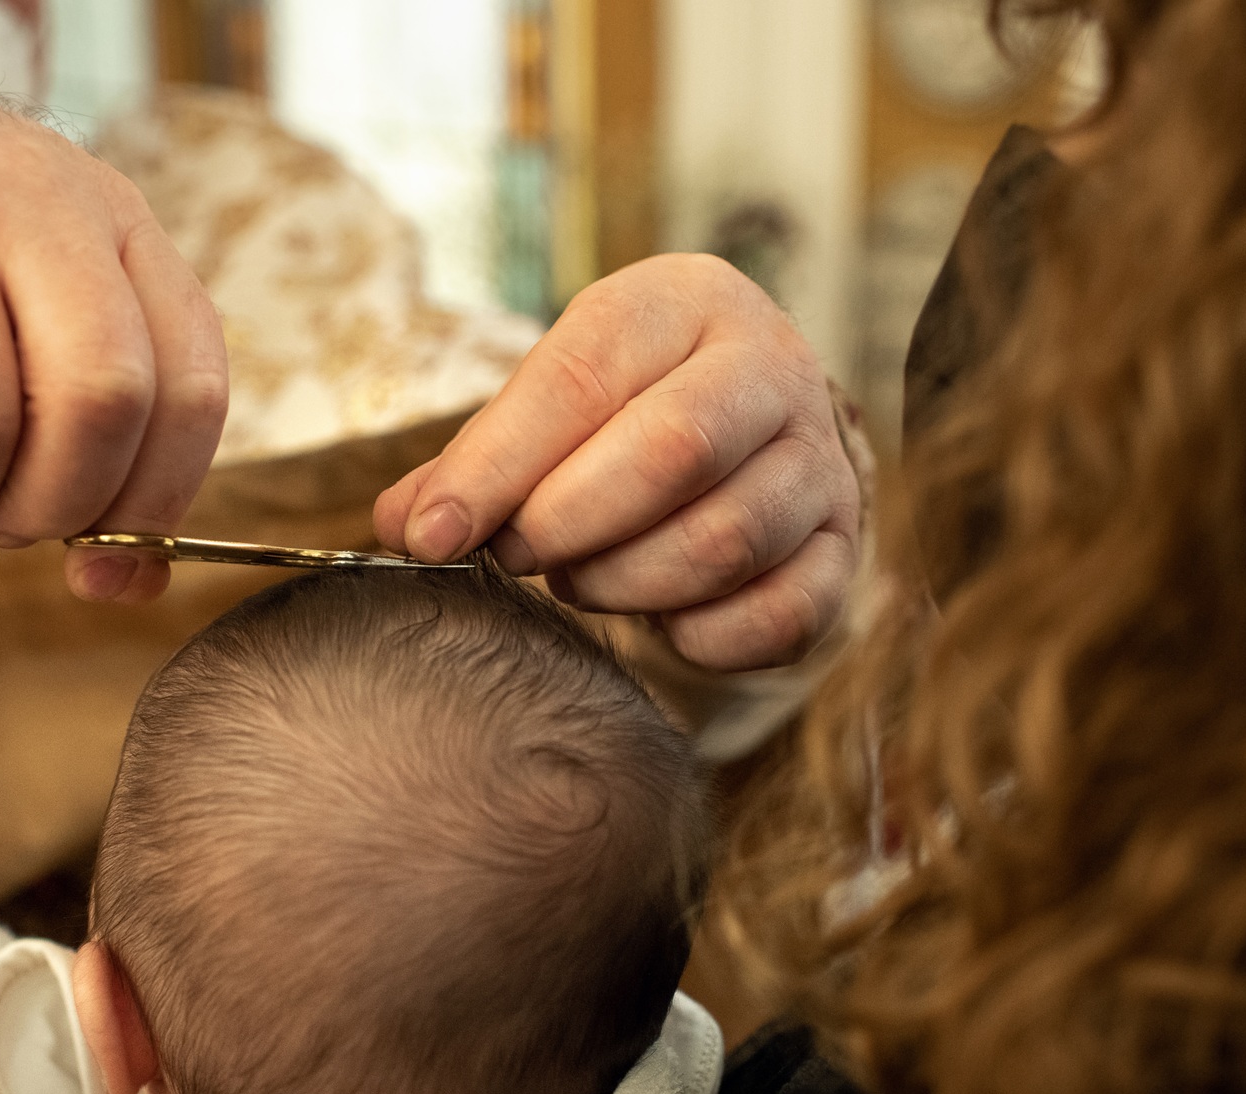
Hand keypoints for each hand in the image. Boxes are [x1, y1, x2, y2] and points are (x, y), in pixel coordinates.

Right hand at [0, 54, 227, 604]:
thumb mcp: (50, 296)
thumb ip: (110, 430)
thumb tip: (127, 586)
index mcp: (114, 220)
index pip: (189, 387)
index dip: (157, 500)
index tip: (106, 551)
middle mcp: (27, 206)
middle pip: (98, 402)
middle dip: (57, 504)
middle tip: (7, 514)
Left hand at [374, 254, 860, 671]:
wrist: (755, 420)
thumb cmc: (630, 405)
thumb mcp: (555, 397)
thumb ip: (479, 458)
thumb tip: (402, 526)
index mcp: (687, 302)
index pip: (583, 378)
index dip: (496, 466)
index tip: (431, 535)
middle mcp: (773, 368)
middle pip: (672, 452)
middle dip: (567, 524)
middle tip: (516, 555)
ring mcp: (821, 462)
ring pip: (724, 541)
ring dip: (625, 583)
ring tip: (579, 579)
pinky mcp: (843, 548)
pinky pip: (781, 614)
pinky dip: (703, 637)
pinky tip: (661, 623)